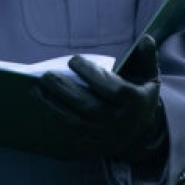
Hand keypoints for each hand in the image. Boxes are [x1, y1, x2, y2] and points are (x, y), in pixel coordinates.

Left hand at [34, 35, 166, 163]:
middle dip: (65, 90)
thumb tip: (146, 38)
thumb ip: (147, 57)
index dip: (91, 74)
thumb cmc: (140, 96)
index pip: (112, 90)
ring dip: (53, 105)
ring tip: (36, 89)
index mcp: (135, 104)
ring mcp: (105, 137)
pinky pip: (70, 132)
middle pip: (89, 107)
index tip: (73, 60)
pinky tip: (43, 102)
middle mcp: (120, 123)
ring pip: (75, 122)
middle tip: (46, 75)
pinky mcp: (92, 145)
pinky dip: (55, 117)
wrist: (141, 132)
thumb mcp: (149, 76)